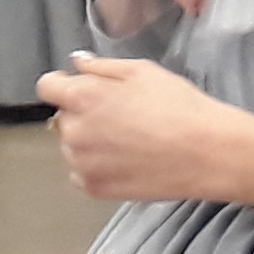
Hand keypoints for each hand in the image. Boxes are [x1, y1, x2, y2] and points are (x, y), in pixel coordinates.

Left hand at [36, 53, 251, 204]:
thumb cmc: (178, 106)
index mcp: (81, 97)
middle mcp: (73, 132)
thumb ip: (101, 66)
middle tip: (120, 114)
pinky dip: (96, 167)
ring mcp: (82, 164)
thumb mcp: (141, 70)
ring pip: (72, 146)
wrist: (205, 152)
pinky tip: (126, 160)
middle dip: (83, 112)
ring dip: (89, 141)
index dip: (64, 83)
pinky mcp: (95, 189)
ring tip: (128, 139)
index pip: (47, 86)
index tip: (82, 87)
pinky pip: (81, 173)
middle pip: (63, 117)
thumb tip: (78, 64)